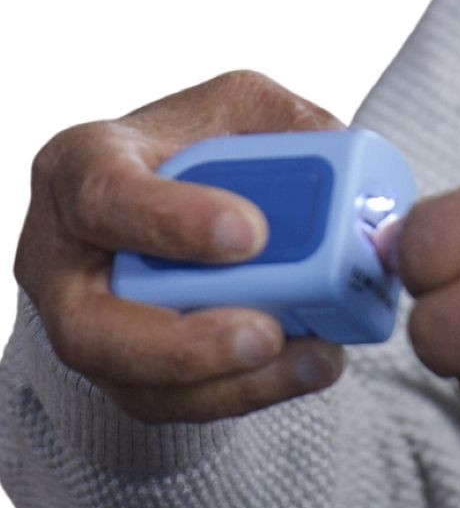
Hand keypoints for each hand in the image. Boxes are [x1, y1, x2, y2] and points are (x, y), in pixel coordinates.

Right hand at [15, 70, 348, 423]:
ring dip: (224, 383)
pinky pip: (168, 402)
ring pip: (131, 380)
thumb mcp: (239, 105)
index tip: (251, 234)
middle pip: (92, 325)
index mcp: (84, 166)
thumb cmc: (198, 139)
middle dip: (183, 342)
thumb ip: (288, 122)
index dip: (172, 222)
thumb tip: (346, 156)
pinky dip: (240, 393)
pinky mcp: (121, 368)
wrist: (176, 192)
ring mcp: (85, 320)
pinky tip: (304, 368)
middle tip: (268, 331)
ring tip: (306, 357)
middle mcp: (65, 254)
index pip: (105, 196)